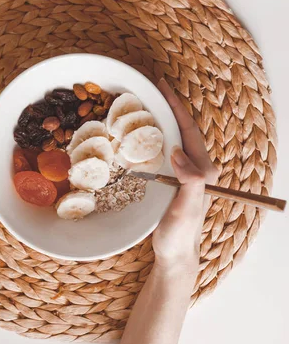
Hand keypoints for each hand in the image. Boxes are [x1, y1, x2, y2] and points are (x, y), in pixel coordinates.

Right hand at [152, 78, 217, 273]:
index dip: (176, 107)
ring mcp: (185, 173)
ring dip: (162, 119)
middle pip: (183, 129)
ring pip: (174, 137)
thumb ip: (189, 181)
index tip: (162, 88)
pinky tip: (141, 133)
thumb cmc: (179, 235)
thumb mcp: (185, 209)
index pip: (188, 130)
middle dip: (169, 106)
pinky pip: (165, 149)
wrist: (175, 255)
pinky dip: (154, 135)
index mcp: (202, 170)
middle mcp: (196, 168)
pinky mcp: (174, 179)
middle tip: (152, 88)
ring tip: (145, 103)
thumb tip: (178, 153)